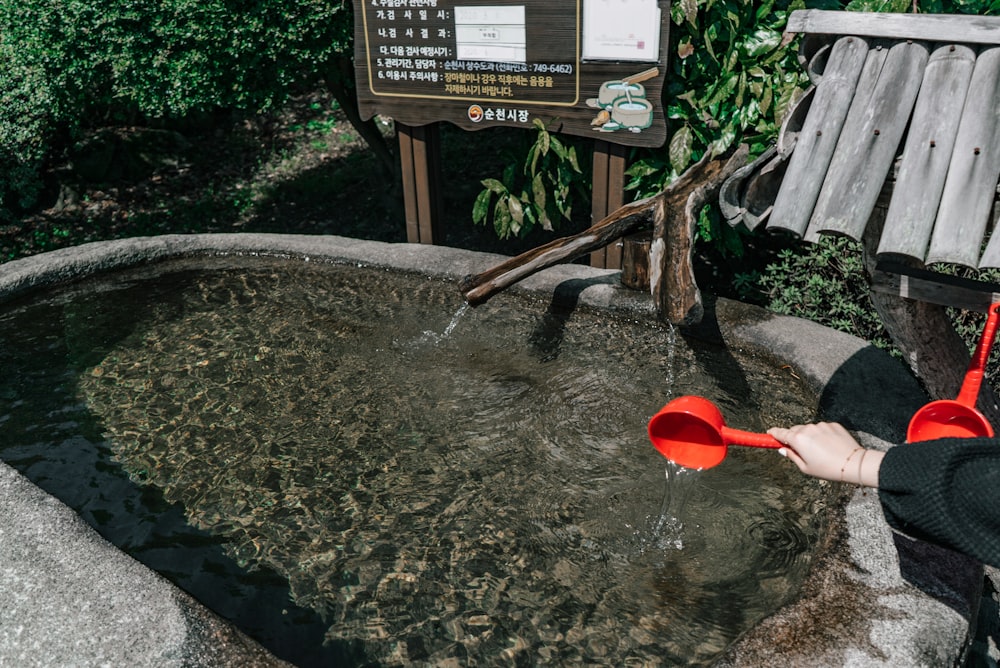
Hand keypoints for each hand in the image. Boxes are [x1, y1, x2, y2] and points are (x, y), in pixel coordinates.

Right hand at [768, 422, 882, 486]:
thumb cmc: (828, 468)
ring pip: (809, 429)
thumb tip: (784, 450)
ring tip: (819, 450)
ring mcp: (821, 425)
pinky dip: (822, 435)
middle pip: (795, 430)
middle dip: (794, 438)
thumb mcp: (805, 468)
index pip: (780, 433)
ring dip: (810, 436)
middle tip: (800, 450)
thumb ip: (792, 456)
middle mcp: (808, 429)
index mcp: (798, 439)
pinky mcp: (832, 425)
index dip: (773, 433)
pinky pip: (822, 428)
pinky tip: (829, 446)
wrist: (852, 463)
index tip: (769, 433)